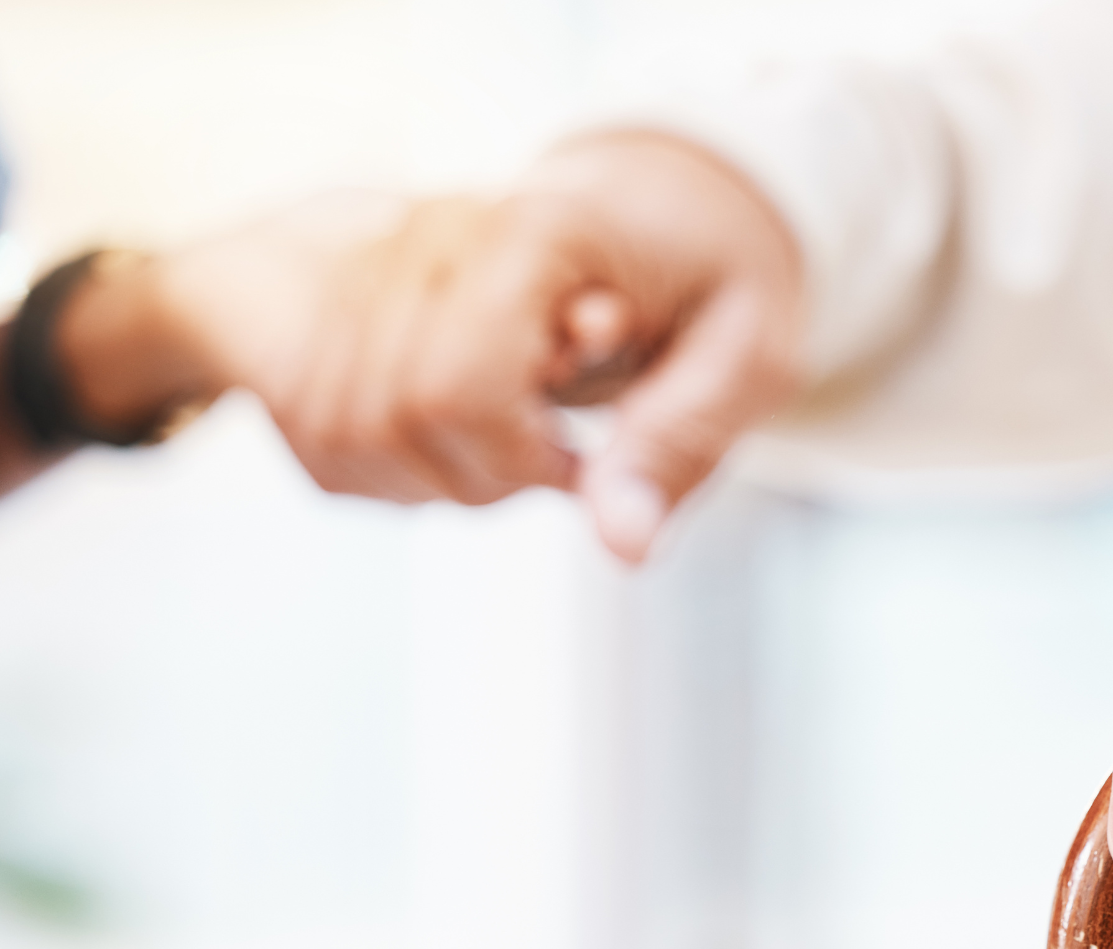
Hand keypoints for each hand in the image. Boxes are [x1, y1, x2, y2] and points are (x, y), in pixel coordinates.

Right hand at [164, 133, 803, 559]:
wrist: (663, 193)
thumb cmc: (717, 267)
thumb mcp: (747, 346)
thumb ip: (680, 439)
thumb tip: (624, 544)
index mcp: (530, 229)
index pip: (461, 388)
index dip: (521, 455)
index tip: (579, 458)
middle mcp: (426, 233)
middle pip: (406, 419)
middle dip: (489, 470)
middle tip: (557, 450)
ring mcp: (361, 268)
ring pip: (360, 440)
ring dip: (447, 475)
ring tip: (517, 428)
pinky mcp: (319, 315)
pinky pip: (335, 449)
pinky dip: (405, 471)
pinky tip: (464, 429)